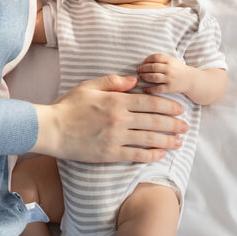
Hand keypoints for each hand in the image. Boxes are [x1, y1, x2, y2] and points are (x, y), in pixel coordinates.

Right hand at [33, 75, 187, 162]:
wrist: (50, 129)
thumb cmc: (68, 106)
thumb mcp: (89, 86)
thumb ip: (113, 82)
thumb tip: (134, 80)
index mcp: (116, 101)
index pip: (149, 102)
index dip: (167, 106)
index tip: (179, 109)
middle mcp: (119, 119)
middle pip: (154, 121)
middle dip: (173, 124)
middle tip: (186, 127)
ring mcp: (115, 138)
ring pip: (149, 139)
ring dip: (167, 140)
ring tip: (179, 142)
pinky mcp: (109, 154)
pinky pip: (135, 155)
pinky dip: (150, 155)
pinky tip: (161, 154)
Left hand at [137, 53, 191, 94]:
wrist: (190, 80)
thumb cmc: (177, 69)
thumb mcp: (172, 61)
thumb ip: (161, 59)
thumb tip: (144, 61)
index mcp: (170, 60)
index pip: (156, 57)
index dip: (147, 59)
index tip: (143, 62)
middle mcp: (170, 69)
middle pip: (153, 67)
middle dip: (143, 68)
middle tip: (139, 70)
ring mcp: (170, 79)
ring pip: (153, 77)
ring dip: (145, 77)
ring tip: (141, 76)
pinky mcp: (170, 88)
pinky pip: (157, 89)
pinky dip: (149, 89)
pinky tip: (144, 89)